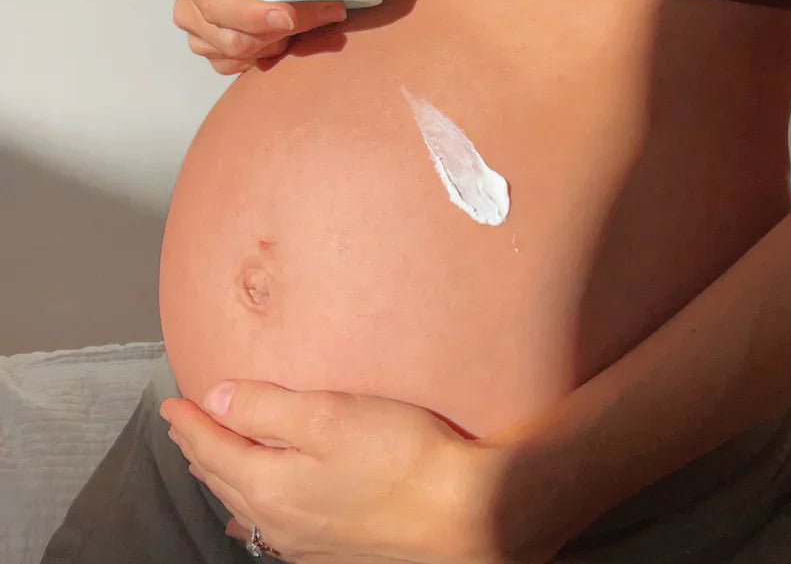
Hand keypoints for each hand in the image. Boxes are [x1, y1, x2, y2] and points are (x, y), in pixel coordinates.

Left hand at [159, 380, 566, 563]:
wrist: (465, 515)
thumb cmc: (400, 457)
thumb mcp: (328, 416)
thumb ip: (266, 408)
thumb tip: (216, 397)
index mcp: (270, 485)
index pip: (213, 447)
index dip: (190, 421)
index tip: (171, 402)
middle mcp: (279, 521)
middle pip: (223, 479)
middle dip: (199, 449)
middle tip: (184, 425)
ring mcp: (306, 541)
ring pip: (245, 507)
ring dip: (223, 478)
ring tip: (210, 461)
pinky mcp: (333, 548)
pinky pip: (273, 527)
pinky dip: (253, 507)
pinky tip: (260, 510)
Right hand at [169, 0, 346, 74]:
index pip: (213, 0)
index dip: (248, 13)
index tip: (289, 14)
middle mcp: (188, 6)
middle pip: (230, 36)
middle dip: (281, 31)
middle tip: (328, 13)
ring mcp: (199, 33)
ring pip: (237, 55)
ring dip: (279, 45)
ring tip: (317, 21)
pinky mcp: (214, 52)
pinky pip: (236, 69)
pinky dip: (266, 59)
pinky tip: (292, 41)